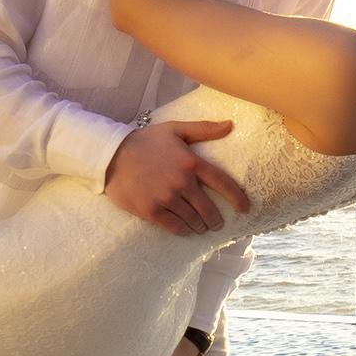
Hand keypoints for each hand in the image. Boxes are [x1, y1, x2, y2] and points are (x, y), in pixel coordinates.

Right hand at [103, 119, 249, 235]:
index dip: (237, 198)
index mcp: (190, 162)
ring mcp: (166, 198)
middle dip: (215, 219)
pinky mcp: (151, 211)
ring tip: (201, 227)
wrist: (110, 155)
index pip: (222, 183)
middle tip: (216, 223)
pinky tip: (186, 230)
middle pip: (208, 208)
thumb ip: (203, 129)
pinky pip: (174, 226)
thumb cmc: (144, 141)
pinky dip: (183, 230)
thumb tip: (230, 125)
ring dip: (200, 226)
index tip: (244, 208)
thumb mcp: (174, 129)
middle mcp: (181, 182)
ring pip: (193, 220)